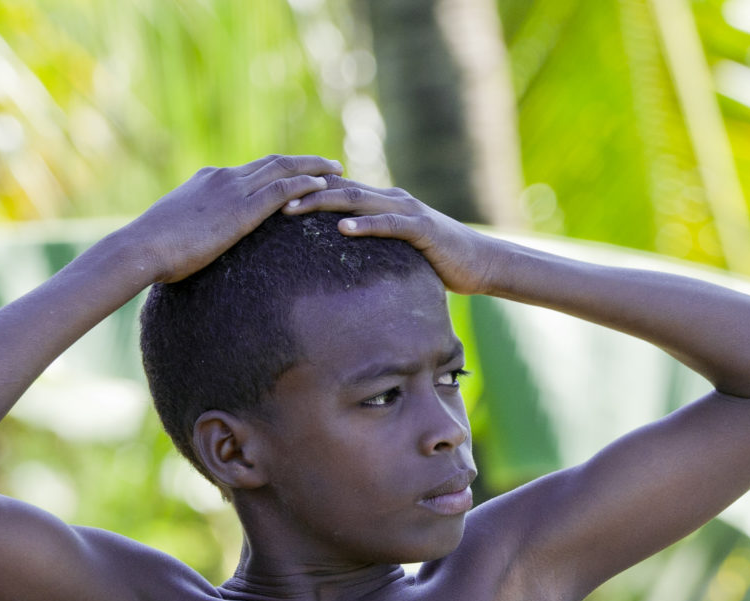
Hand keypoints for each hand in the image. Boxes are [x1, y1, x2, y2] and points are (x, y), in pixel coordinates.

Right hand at [117, 154, 342, 284]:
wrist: (142, 247)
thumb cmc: (153, 249)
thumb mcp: (178, 233)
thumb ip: (197, 230)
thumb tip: (200, 246)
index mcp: (208, 179)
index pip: (252, 169)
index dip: (279, 169)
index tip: (300, 171)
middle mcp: (224, 176)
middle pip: (274, 162)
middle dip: (304, 162)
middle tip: (331, 165)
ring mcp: (233, 189)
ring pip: (283, 169)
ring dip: (314, 168)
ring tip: (339, 171)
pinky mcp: (241, 209)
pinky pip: (281, 189)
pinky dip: (306, 185)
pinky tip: (326, 187)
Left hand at [282, 178, 507, 294]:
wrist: (480, 263)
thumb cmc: (438, 261)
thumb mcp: (396, 253)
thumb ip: (371, 248)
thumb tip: (339, 262)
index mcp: (382, 202)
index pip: (336, 190)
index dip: (304, 190)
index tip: (271, 199)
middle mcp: (390, 199)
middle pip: (339, 189)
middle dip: (302, 192)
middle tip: (269, 201)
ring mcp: (406, 211)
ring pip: (357, 200)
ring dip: (323, 203)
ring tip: (293, 209)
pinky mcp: (421, 228)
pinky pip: (388, 224)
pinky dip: (364, 224)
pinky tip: (342, 228)